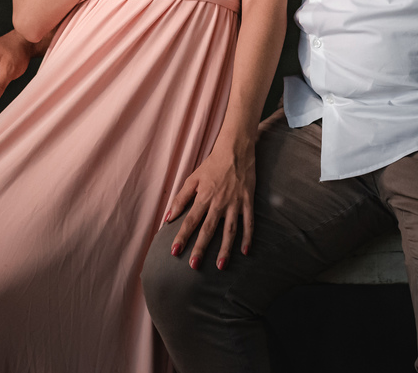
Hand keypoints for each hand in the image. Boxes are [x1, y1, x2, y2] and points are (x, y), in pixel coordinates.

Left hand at [164, 138, 255, 270]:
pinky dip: (248, 237)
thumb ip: (180, 198)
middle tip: (194, 266)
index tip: (175, 252)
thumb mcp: (193, 179)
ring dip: (225, 249)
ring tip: (220, 266)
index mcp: (203, 197)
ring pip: (229, 230)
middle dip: (200, 248)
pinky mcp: (248, 201)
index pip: (190, 221)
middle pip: (208, 229)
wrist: (235, 150)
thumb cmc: (212, 165)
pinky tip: (245, 251)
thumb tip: (168, 217)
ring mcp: (235, 203)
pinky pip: (248, 222)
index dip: (182, 237)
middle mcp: (218, 202)